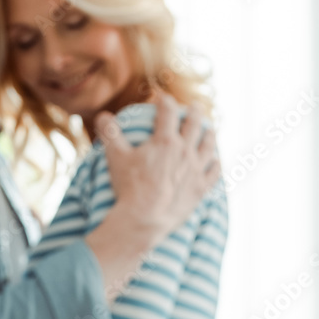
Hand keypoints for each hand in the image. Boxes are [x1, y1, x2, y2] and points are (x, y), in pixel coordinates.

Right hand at [95, 92, 219, 243]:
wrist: (144, 220)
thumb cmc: (128, 188)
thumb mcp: (115, 158)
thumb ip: (110, 134)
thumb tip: (102, 116)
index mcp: (165, 140)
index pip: (168, 111)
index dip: (164, 101)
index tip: (162, 99)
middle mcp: (184, 151)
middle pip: (194, 123)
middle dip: (194, 111)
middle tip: (195, 107)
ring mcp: (195, 170)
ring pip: (208, 145)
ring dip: (209, 134)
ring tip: (209, 130)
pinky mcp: (200, 189)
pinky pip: (214, 173)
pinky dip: (216, 164)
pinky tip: (216, 161)